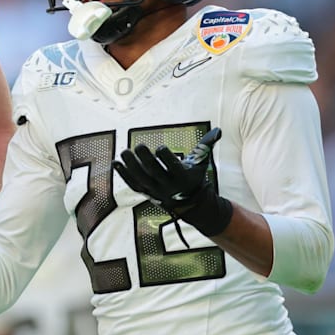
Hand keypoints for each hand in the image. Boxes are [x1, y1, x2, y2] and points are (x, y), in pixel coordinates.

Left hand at [113, 128, 232, 237]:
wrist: (191, 204)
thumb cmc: (194, 177)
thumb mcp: (201, 163)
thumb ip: (206, 146)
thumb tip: (219, 130)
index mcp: (183, 177)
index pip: (174, 168)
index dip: (167, 158)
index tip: (161, 147)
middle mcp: (168, 185)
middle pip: (155, 173)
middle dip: (145, 160)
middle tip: (138, 146)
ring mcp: (155, 191)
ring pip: (141, 179)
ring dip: (131, 166)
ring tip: (123, 152)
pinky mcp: (146, 193)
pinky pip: (133, 185)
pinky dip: (123, 175)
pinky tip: (115, 163)